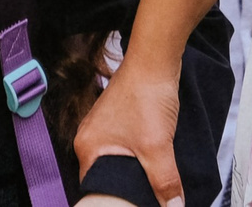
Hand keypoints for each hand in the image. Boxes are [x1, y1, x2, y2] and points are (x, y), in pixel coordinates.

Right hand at [75, 60, 180, 206]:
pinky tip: (152, 162)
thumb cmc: (147, 95)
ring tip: (150, 185)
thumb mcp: (157, 146)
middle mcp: (90, 137)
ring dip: (133, 172)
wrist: (156, 59)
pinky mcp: (120, 118)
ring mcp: (105, 126)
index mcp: (87, 147)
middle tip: (143, 199)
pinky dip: (137, 157)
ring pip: (117, 161)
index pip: (93, 187)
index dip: (111, 201)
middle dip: (124, 188)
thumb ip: (164, 181)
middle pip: (105, 175)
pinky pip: (125, 147)